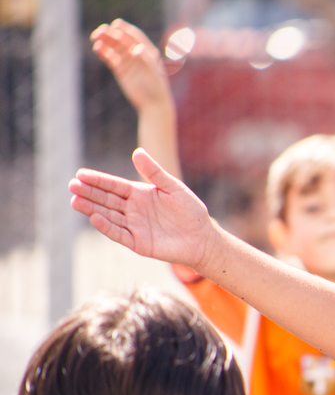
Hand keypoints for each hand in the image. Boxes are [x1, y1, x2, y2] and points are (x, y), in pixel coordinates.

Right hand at [70, 149, 218, 271]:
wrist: (203, 239)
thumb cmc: (191, 211)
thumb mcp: (173, 188)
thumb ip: (155, 172)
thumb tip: (137, 151)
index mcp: (139, 194)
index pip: (114, 185)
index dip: (98, 180)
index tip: (80, 174)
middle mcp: (133, 210)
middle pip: (106, 200)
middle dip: (89, 192)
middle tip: (72, 186)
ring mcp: (134, 226)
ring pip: (108, 216)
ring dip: (92, 209)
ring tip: (75, 201)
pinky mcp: (138, 243)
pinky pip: (119, 234)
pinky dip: (107, 227)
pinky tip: (95, 218)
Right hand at [91, 19, 172, 112]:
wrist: (153, 104)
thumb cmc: (156, 88)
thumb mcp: (152, 71)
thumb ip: (144, 59)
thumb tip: (136, 48)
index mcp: (148, 51)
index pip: (135, 36)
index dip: (125, 29)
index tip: (115, 24)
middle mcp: (137, 54)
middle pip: (121, 39)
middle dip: (111, 34)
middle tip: (100, 31)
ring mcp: (128, 61)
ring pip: (114, 47)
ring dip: (105, 41)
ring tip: (95, 37)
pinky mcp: (120, 69)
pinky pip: (110, 57)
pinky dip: (103, 52)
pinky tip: (97, 48)